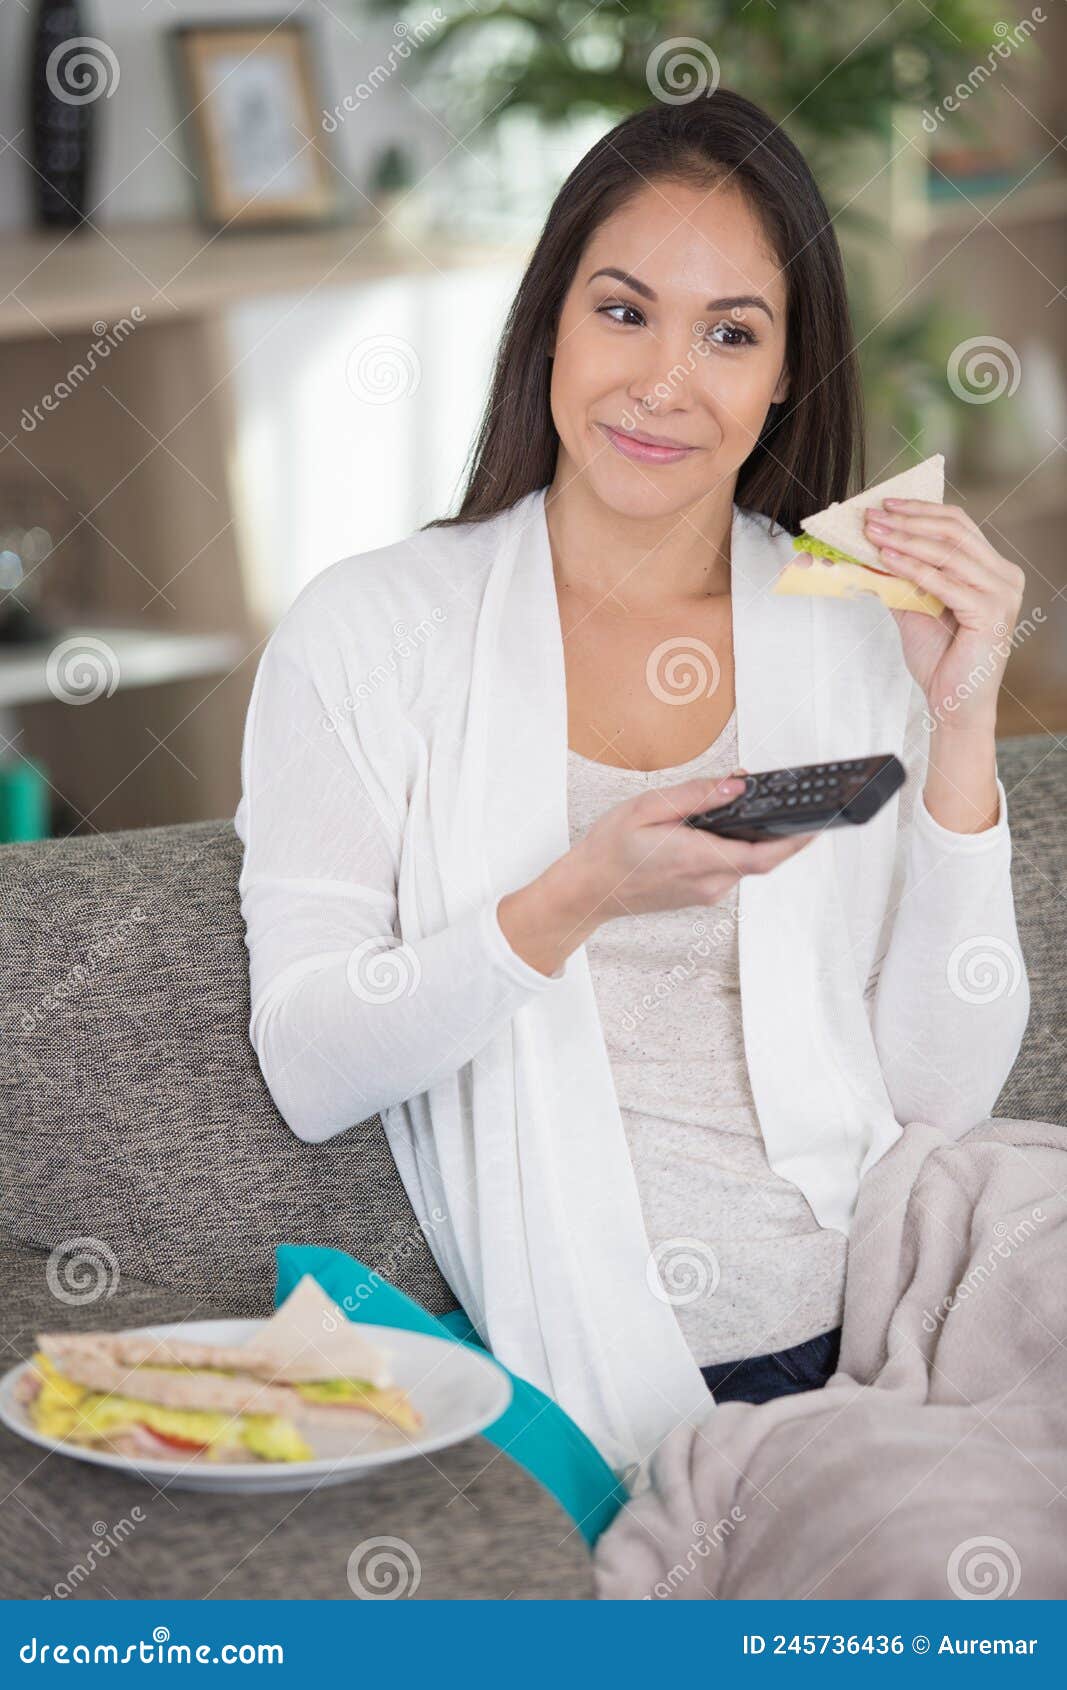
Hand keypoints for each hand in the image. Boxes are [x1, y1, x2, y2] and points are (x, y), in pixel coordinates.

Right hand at [569, 768, 817, 924]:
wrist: (589, 890)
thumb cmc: (610, 848)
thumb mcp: (645, 808)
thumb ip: (694, 796)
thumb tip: (736, 787)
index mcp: (695, 859)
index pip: (762, 855)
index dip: (795, 841)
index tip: (819, 822)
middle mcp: (707, 883)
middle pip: (760, 857)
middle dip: (777, 829)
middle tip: (788, 799)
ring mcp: (705, 892)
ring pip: (744, 861)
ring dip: (752, 835)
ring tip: (744, 802)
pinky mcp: (701, 893)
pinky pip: (729, 867)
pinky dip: (734, 845)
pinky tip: (719, 825)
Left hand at [860, 496, 1024, 733]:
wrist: (954, 704)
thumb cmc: (941, 660)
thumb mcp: (914, 608)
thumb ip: (900, 577)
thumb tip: (868, 547)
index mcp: (992, 570)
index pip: (958, 526)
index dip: (921, 510)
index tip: (885, 505)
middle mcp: (1005, 577)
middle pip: (954, 532)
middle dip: (908, 520)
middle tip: (872, 515)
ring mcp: (1002, 594)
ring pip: (949, 552)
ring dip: (905, 539)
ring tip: (873, 533)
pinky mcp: (991, 613)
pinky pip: (945, 582)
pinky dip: (913, 567)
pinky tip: (887, 559)